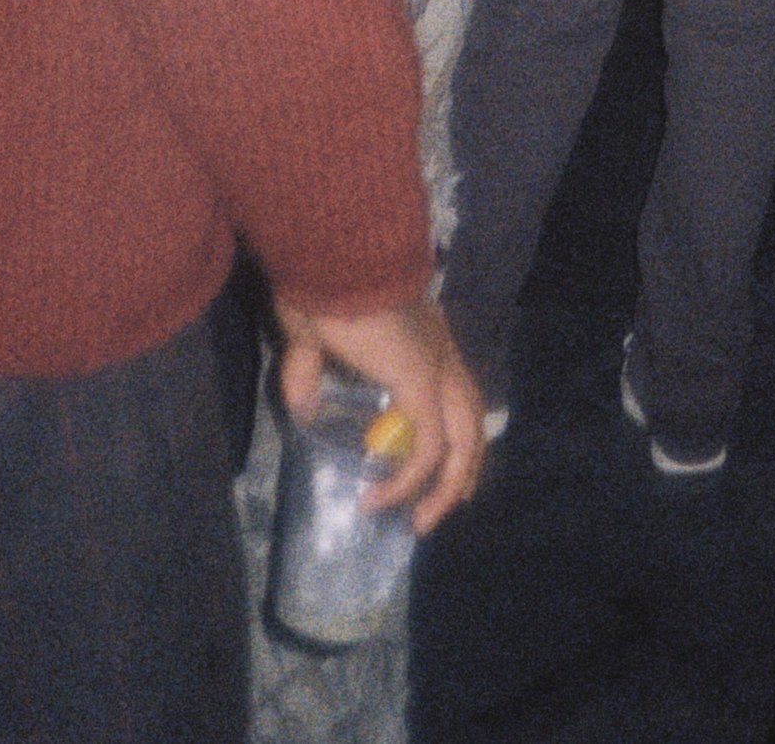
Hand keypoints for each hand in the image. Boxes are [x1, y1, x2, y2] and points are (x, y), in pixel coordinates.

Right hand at [273, 295, 485, 533]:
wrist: (334, 253)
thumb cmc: (322, 283)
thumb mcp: (309, 333)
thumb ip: (306, 367)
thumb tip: (301, 406)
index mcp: (425, 336)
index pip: (459, 391)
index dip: (456, 433)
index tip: (435, 471)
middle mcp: (441, 351)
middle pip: (473, 420)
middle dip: (463, 470)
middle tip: (435, 511)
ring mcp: (435, 366)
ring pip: (465, 440)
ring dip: (447, 487)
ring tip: (418, 522)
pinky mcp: (420, 381)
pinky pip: (427, 448)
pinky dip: (407, 481)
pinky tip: (380, 499)